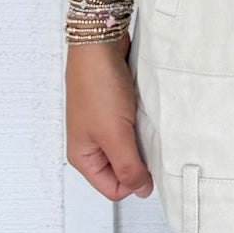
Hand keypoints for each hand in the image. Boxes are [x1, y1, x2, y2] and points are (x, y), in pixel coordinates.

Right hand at [65, 33, 153, 200]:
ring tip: (146, 121)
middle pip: (124, 168)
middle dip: (140, 157)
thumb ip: (128, 166)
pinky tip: (146, 109)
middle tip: (148, 138)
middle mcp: (92, 143)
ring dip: (143, 137)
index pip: (114, 189)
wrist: (100, 42)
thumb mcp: (114, 134)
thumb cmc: (98, 85)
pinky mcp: (116, 107)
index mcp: (84, 157)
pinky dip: (144, 120)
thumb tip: (141, 190)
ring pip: (131, 145)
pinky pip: (134, 125)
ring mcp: (104, 124)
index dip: (135, 180)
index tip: (149, 161)